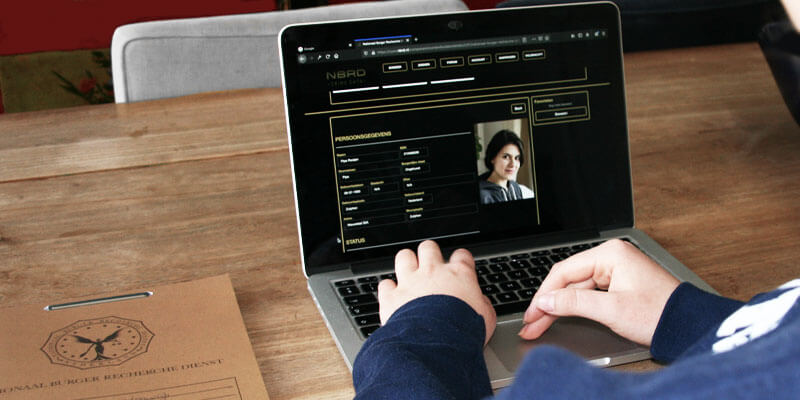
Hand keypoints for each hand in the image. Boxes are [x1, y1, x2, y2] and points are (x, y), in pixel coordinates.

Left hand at [378, 240, 496, 344]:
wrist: (438, 343)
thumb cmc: (464, 330)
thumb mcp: (486, 318)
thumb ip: (482, 305)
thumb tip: (481, 304)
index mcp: (458, 275)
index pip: (461, 256)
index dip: (460, 259)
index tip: (460, 265)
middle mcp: (432, 272)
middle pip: (429, 248)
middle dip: (429, 254)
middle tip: (430, 266)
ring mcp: (410, 282)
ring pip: (404, 257)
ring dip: (406, 263)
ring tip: (408, 273)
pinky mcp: (392, 297)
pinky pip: (385, 284)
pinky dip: (388, 289)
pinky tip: (392, 295)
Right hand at [519, 239, 679, 345]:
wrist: (690, 326)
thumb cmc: (661, 314)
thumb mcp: (612, 310)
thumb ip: (574, 303)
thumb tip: (546, 301)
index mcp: (610, 253)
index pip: (564, 272)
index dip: (544, 295)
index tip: (532, 314)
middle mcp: (612, 256)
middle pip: (568, 280)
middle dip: (548, 303)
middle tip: (532, 324)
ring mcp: (616, 269)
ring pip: (577, 288)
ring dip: (559, 306)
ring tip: (540, 324)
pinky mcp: (619, 282)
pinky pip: (589, 292)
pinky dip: (575, 306)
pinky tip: (561, 316)